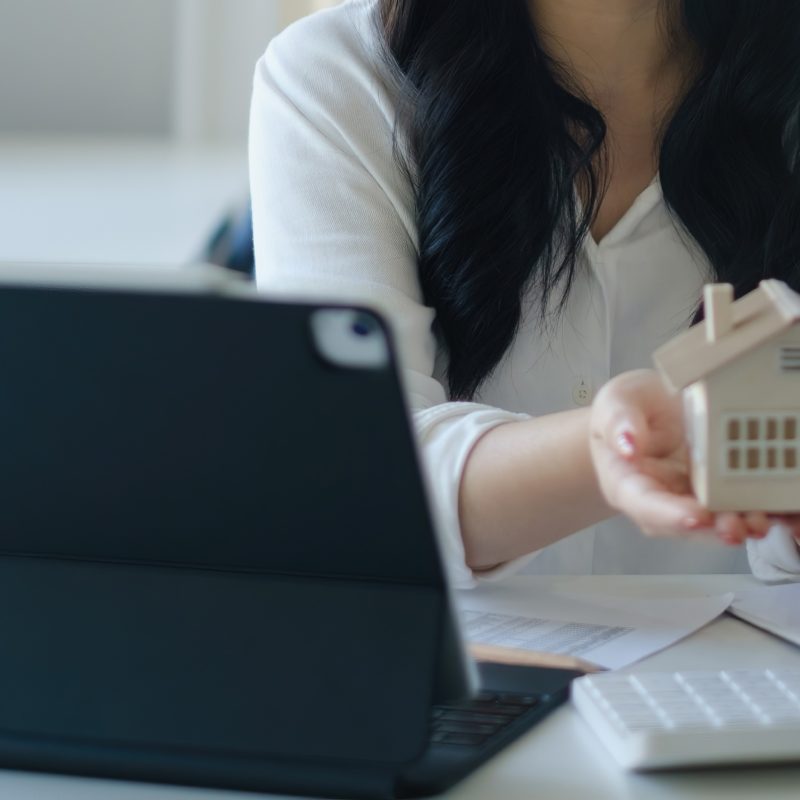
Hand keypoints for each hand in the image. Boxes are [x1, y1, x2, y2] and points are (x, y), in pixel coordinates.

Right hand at [589, 369, 775, 544]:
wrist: (648, 412)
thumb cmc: (629, 409)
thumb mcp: (616, 401)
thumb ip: (618, 421)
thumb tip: (628, 444)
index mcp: (627, 482)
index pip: (644, 504)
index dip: (670, 515)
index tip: (697, 515)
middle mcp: (661, 500)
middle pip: (686, 524)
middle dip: (715, 529)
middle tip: (740, 526)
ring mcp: (693, 499)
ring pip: (717, 522)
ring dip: (743, 525)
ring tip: (763, 520)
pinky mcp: (721, 493)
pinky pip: (742, 508)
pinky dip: (768, 513)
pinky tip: (786, 512)